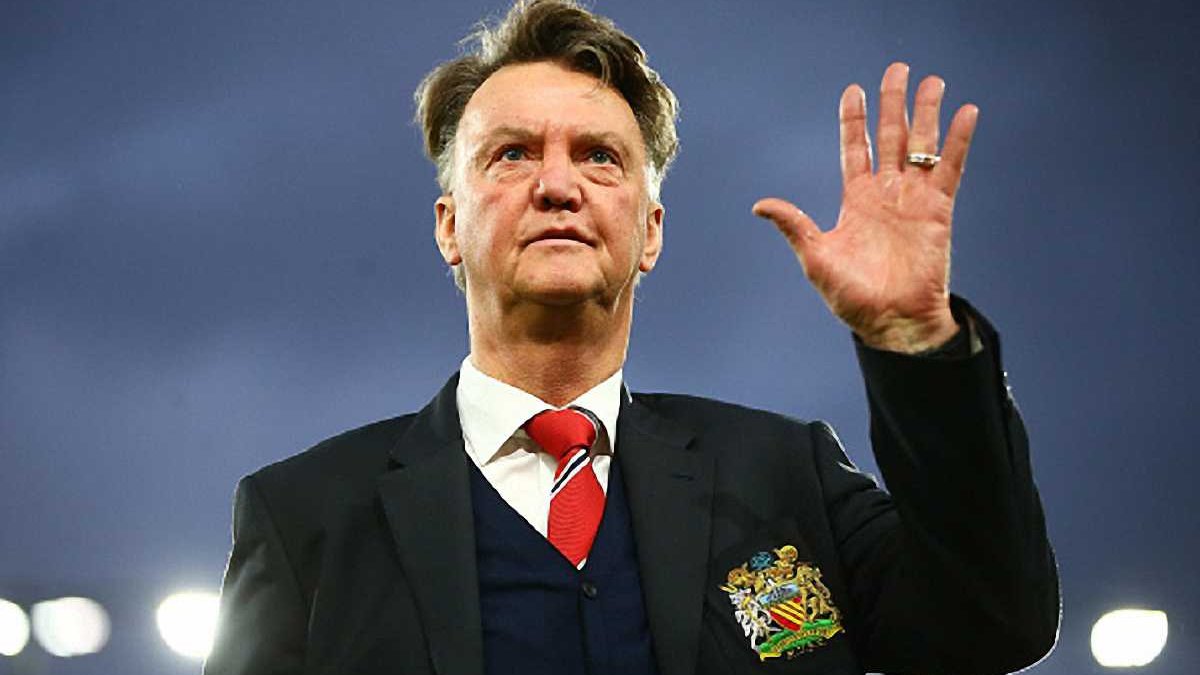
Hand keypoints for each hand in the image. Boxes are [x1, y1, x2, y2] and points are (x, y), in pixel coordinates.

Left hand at [753, 62, 977, 352]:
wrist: (892, 323)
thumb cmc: (853, 298)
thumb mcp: (816, 259)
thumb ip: (794, 226)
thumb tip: (759, 205)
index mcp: (856, 200)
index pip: (855, 148)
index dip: (854, 119)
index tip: (853, 89)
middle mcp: (886, 193)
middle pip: (891, 136)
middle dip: (893, 102)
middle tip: (897, 69)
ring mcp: (914, 199)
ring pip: (922, 145)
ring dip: (927, 113)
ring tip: (933, 81)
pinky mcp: (939, 210)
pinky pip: (950, 169)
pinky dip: (958, 141)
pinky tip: (966, 113)